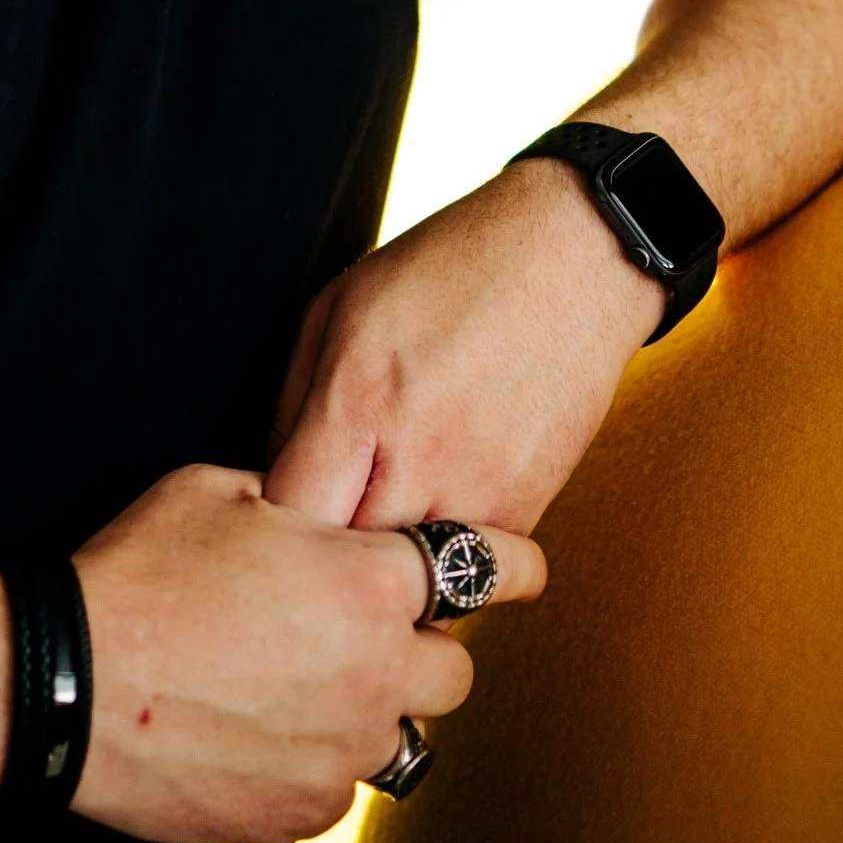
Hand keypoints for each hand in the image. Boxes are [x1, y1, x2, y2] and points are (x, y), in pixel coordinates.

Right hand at [70, 462, 542, 842]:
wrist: (67, 682)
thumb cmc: (140, 575)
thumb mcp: (219, 490)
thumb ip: (297, 503)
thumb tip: (316, 519)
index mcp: (370, 586)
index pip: (488, 570)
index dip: (512, 565)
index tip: (520, 570)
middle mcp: (376, 678)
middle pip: (453, 673)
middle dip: (419, 649)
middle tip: (358, 630)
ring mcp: (341, 759)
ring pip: (389, 737)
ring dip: (358, 710)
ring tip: (281, 686)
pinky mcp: (297, 819)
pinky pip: (330, 788)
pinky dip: (306, 763)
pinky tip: (245, 732)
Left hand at [264, 158, 660, 537]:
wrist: (573, 259)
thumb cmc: (453, 269)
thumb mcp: (339, 307)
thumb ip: (294, 401)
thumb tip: (272, 476)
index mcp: (358, 401)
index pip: (291, 512)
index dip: (270, 522)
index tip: (271, 509)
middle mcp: (419, 458)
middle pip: (346, 563)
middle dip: (323, 555)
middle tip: (321, 523)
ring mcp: (479, 493)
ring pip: (409, 583)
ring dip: (385, 564)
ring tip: (379, 514)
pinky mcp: (527, 510)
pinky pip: (467, 572)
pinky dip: (441, 555)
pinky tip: (432, 505)